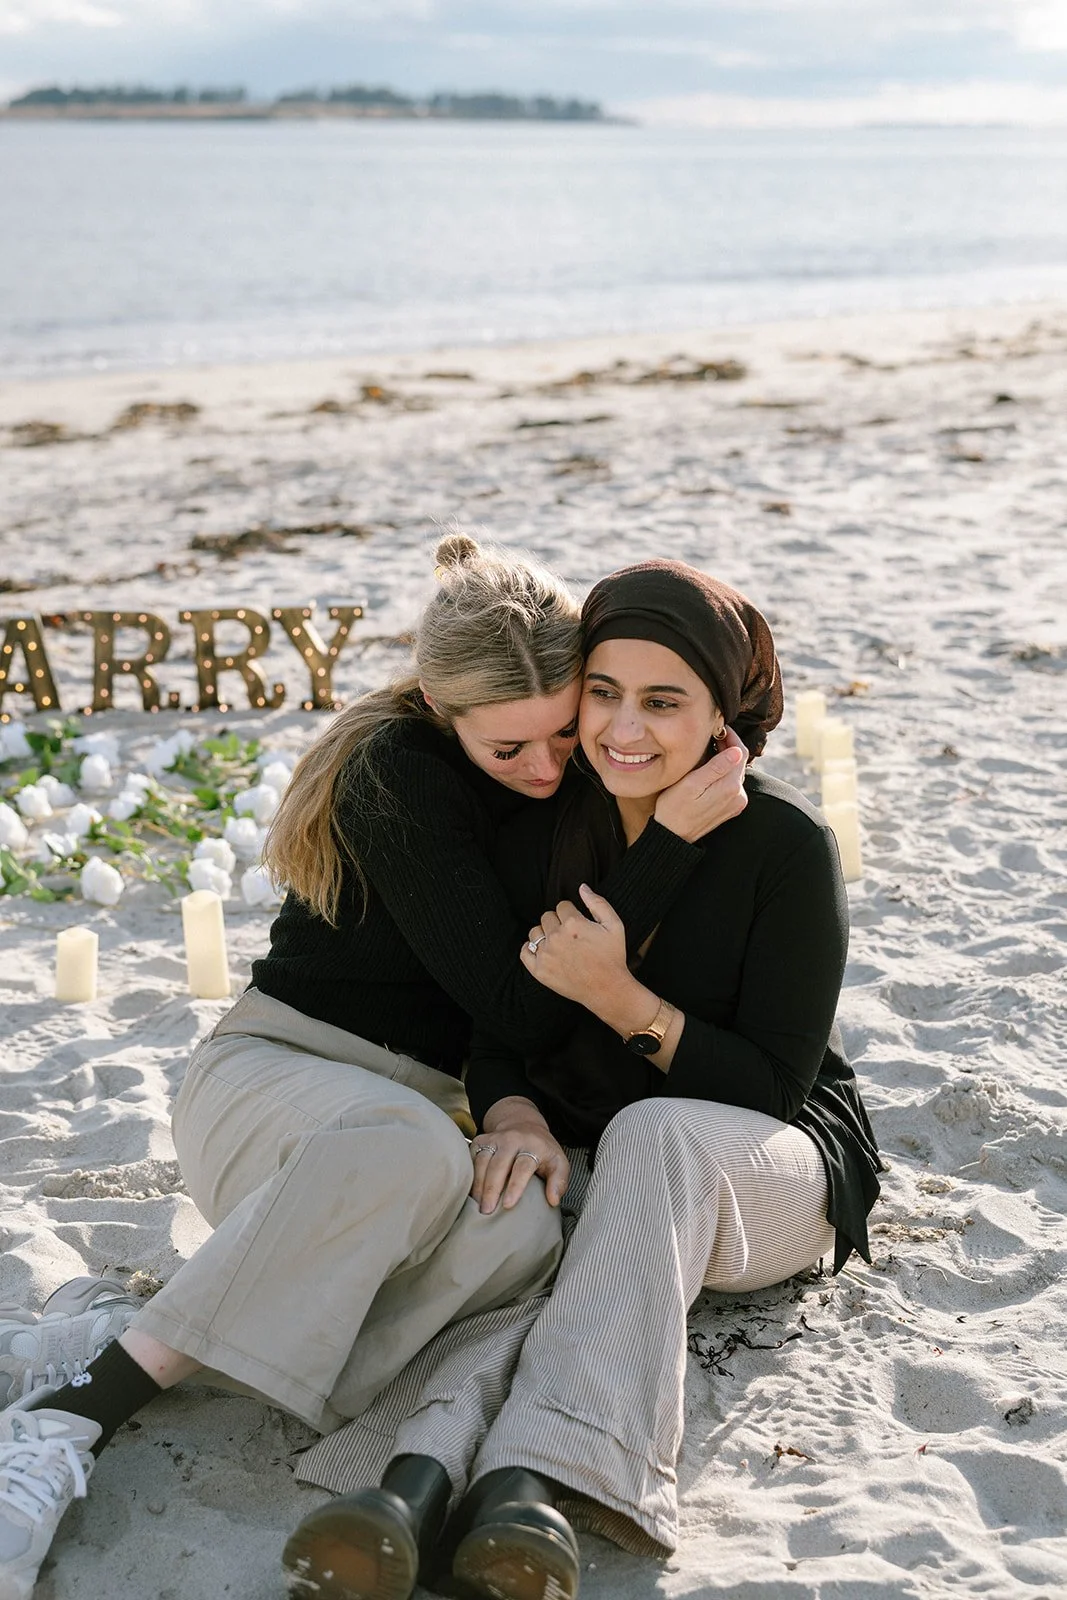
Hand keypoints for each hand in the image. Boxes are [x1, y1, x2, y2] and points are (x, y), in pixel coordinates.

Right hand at [470, 1104, 570, 1213]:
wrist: (524, 1125)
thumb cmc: (542, 1151)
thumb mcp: (558, 1162)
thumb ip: (559, 1181)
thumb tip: (553, 1200)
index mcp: (532, 1145)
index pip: (522, 1166)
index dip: (515, 1186)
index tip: (508, 1205)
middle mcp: (511, 1139)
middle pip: (499, 1164)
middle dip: (492, 1188)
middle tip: (487, 1211)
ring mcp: (494, 1139)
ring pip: (482, 1161)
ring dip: (478, 1184)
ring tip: (477, 1205)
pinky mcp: (481, 1141)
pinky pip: (472, 1158)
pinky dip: (470, 1176)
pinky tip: (470, 1192)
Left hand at [521, 885, 629, 1006]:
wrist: (607, 989)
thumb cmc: (612, 957)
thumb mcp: (614, 926)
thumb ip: (598, 903)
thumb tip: (582, 887)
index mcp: (573, 923)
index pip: (562, 906)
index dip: (571, 913)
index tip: (577, 924)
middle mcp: (556, 937)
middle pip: (547, 917)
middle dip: (557, 922)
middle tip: (570, 936)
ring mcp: (546, 954)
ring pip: (535, 932)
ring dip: (544, 935)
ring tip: (558, 945)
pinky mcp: (539, 971)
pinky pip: (525, 951)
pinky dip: (531, 949)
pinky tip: (543, 951)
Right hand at [653, 727, 746, 841]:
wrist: (672, 836)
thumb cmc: (674, 808)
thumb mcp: (691, 784)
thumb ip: (716, 768)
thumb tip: (737, 751)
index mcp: (731, 786)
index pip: (740, 752)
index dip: (730, 737)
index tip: (718, 728)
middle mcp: (739, 795)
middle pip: (739, 762)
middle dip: (728, 747)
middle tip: (711, 736)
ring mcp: (736, 803)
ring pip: (735, 772)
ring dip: (725, 760)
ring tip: (708, 751)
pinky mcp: (730, 808)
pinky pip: (731, 784)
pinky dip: (723, 773)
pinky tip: (709, 770)